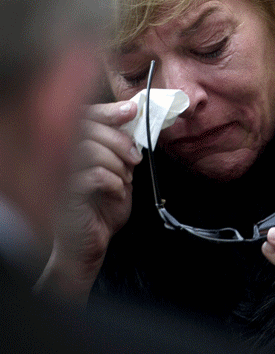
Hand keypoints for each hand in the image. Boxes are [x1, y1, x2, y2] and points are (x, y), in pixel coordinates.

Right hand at [39, 100, 141, 302]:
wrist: (92, 242)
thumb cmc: (103, 207)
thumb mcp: (120, 171)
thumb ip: (122, 147)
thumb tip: (135, 119)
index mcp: (74, 147)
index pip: (85, 116)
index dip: (109, 110)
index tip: (131, 111)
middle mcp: (60, 156)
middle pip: (88, 129)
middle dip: (120, 141)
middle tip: (135, 158)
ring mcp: (59, 174)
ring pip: (90, 150)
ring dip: (117, 163)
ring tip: (125, 179)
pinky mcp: (64, 194)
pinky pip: (91, 174)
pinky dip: (113, 181)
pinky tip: (117, 192)